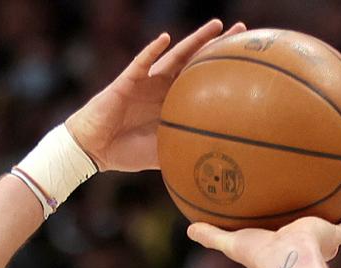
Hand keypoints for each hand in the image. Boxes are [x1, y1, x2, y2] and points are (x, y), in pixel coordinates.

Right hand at [66, 20, 245, 172]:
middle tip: (242, 31)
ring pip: (175, 55)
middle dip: (217, 46)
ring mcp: (147, 81)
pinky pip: (141, 62)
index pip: (202, 82)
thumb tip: (212, 168)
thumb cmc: (126, 153)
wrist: (95, 149)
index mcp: (172, 103)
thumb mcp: (162, 155)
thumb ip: (183, 154)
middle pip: (195, 61)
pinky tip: (165, 38)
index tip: (246, 63)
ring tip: (217, 26)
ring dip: (195, 40)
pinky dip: (152, 50)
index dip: (221, 72)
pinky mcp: (127, 81)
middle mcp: (163, 87)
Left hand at [186, 207, 340, 267]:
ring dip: (334, 216)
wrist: (289, 260)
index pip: (280, 238)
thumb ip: (212, 237)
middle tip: (307, 211)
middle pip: (306, 233)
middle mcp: (302, 245)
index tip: (277, 222)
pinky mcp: (334, 234)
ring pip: (330, 227)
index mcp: (280, 247)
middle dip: (308, 225)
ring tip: (339, 201)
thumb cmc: (262, 257)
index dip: (278, 231)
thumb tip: (188, 229)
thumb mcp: (233, 244)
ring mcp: (320, 241)